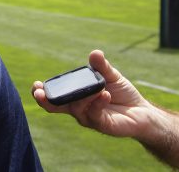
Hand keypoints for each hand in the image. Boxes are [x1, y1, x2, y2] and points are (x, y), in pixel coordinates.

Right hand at [31, 50, 155, 137]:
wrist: (142, 111)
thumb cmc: (122, 94)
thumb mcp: (111, 76)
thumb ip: (101, 67)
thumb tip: (95, 53)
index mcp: (75, 96)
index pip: (54, 95)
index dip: (42, 92)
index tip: (36, 85)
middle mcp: (77, 108)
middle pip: (55, 107)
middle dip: (45, 100)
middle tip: (39, 93)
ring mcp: (88, 118)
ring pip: (76, 108)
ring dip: (82, 97)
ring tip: (97, 88)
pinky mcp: (101, 125)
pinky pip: (94, 114)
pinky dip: (98, 103)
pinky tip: (105, 94)